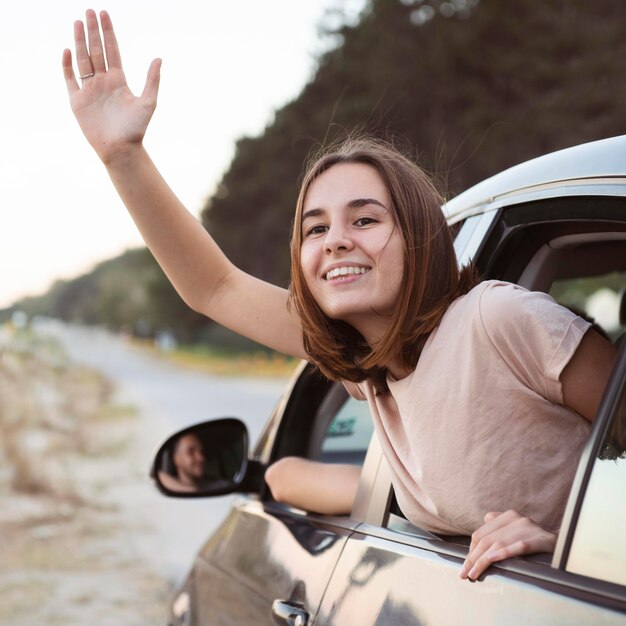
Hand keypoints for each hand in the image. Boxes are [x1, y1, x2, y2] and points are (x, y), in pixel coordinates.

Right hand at [62, 10, 160, 163]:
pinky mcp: (78, 101)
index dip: (108, 32)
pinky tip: (67, 51)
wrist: (121, 149)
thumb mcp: (148, 102)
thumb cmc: (136, 129)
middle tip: (89, 11)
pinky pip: (70, 79)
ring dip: (79, 41)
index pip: (112, 50)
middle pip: (96, 50)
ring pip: (83, 60)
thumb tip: (159, 58)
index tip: (104, 14)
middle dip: (92, 31)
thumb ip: (152, 80)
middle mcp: (103, 82)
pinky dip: (67, 66)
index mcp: (119, 80)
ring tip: (78, 22)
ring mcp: (90, 90)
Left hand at [459, 510, 556, 580]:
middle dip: (472, 558)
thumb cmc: (535, 540)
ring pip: (497, 544)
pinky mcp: (539, 540)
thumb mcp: (515, 529)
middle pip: (486, 540)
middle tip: (464, 574)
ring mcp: (527, 528)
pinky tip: (492, 561)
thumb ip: (498, 526)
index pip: (481, 534)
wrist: (565, 545)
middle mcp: (515, 518)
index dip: (470, 551)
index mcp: (507, 516)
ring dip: (482, 561)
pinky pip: (517, 547)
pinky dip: (503, 554)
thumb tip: (480, 532)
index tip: (465, 565)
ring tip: (473, 574)